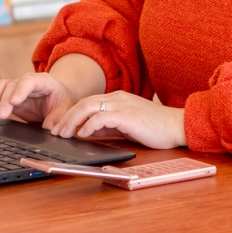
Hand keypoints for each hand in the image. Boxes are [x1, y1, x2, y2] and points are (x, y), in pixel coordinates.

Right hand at [0, 73, 76, 127]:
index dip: (21, 90)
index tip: (14, 102)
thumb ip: (58, 119)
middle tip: (1, 115)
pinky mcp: (8, 95)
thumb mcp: (65, 109)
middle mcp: (27, 82)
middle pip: (12, 85)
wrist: (59, 96)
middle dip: (4, 99)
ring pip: (2, 86)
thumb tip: (51, 130)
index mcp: (44, 81)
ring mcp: (16, 87)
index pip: (30, 81)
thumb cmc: (63, 101)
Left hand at [51, 90, 186, 149]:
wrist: (176, 126)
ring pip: (88, 107)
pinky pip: (101, 118)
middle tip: (55, 131)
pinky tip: (83, 134)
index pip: (88, 102)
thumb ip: (108, 125)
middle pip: (84, 103)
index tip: (60, 126)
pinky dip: (88, 125)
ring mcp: (122, 105)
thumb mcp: (126, 125)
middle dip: (66, 117)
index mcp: (117, 98)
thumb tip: (87, 131)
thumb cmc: (154, 128)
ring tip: (63, 133)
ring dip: (72, 121)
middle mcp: (117, 98)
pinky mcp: (126, 115)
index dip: (72, 113)